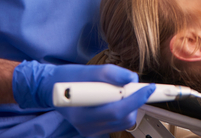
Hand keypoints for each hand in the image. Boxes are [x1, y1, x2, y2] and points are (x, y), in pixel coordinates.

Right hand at [13, 61, 154, 135]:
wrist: (52, 89)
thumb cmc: (68, 78)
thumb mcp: (88, 70)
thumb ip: (111, 73)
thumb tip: (131, 77)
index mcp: (83, 113)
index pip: (117, 110)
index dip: (136, 99)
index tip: (148, 87)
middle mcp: (87, 126)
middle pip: (123, 119)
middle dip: (135, 102)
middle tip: (137, 86)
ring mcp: (90, 131)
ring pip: (123, 123)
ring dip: (130, 107)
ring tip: (123, 91)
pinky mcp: (94, 130)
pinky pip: (117, 124)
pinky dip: (123, 111)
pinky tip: (117, 99)